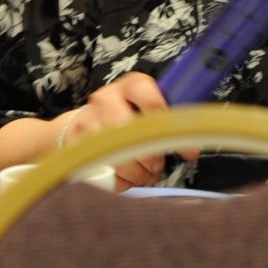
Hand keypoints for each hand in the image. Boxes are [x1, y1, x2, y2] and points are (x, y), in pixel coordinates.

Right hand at [52, 72, 181, 188]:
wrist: (82, 125)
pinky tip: (127, 178)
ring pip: (119, 157)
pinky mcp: (76, 145)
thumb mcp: (145, 106)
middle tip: (158, 166)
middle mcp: (107, 98)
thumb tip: (192, 142)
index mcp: (132, 85)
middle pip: (133, 134)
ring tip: (146, 175)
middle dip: (151, 158)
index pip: (152, 99)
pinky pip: (104, 173)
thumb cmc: (126, 116)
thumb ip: (166, 118)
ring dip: (138, 174)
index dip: (170, 128)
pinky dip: (121, 182)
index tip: (187, 152)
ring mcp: (88, 121)